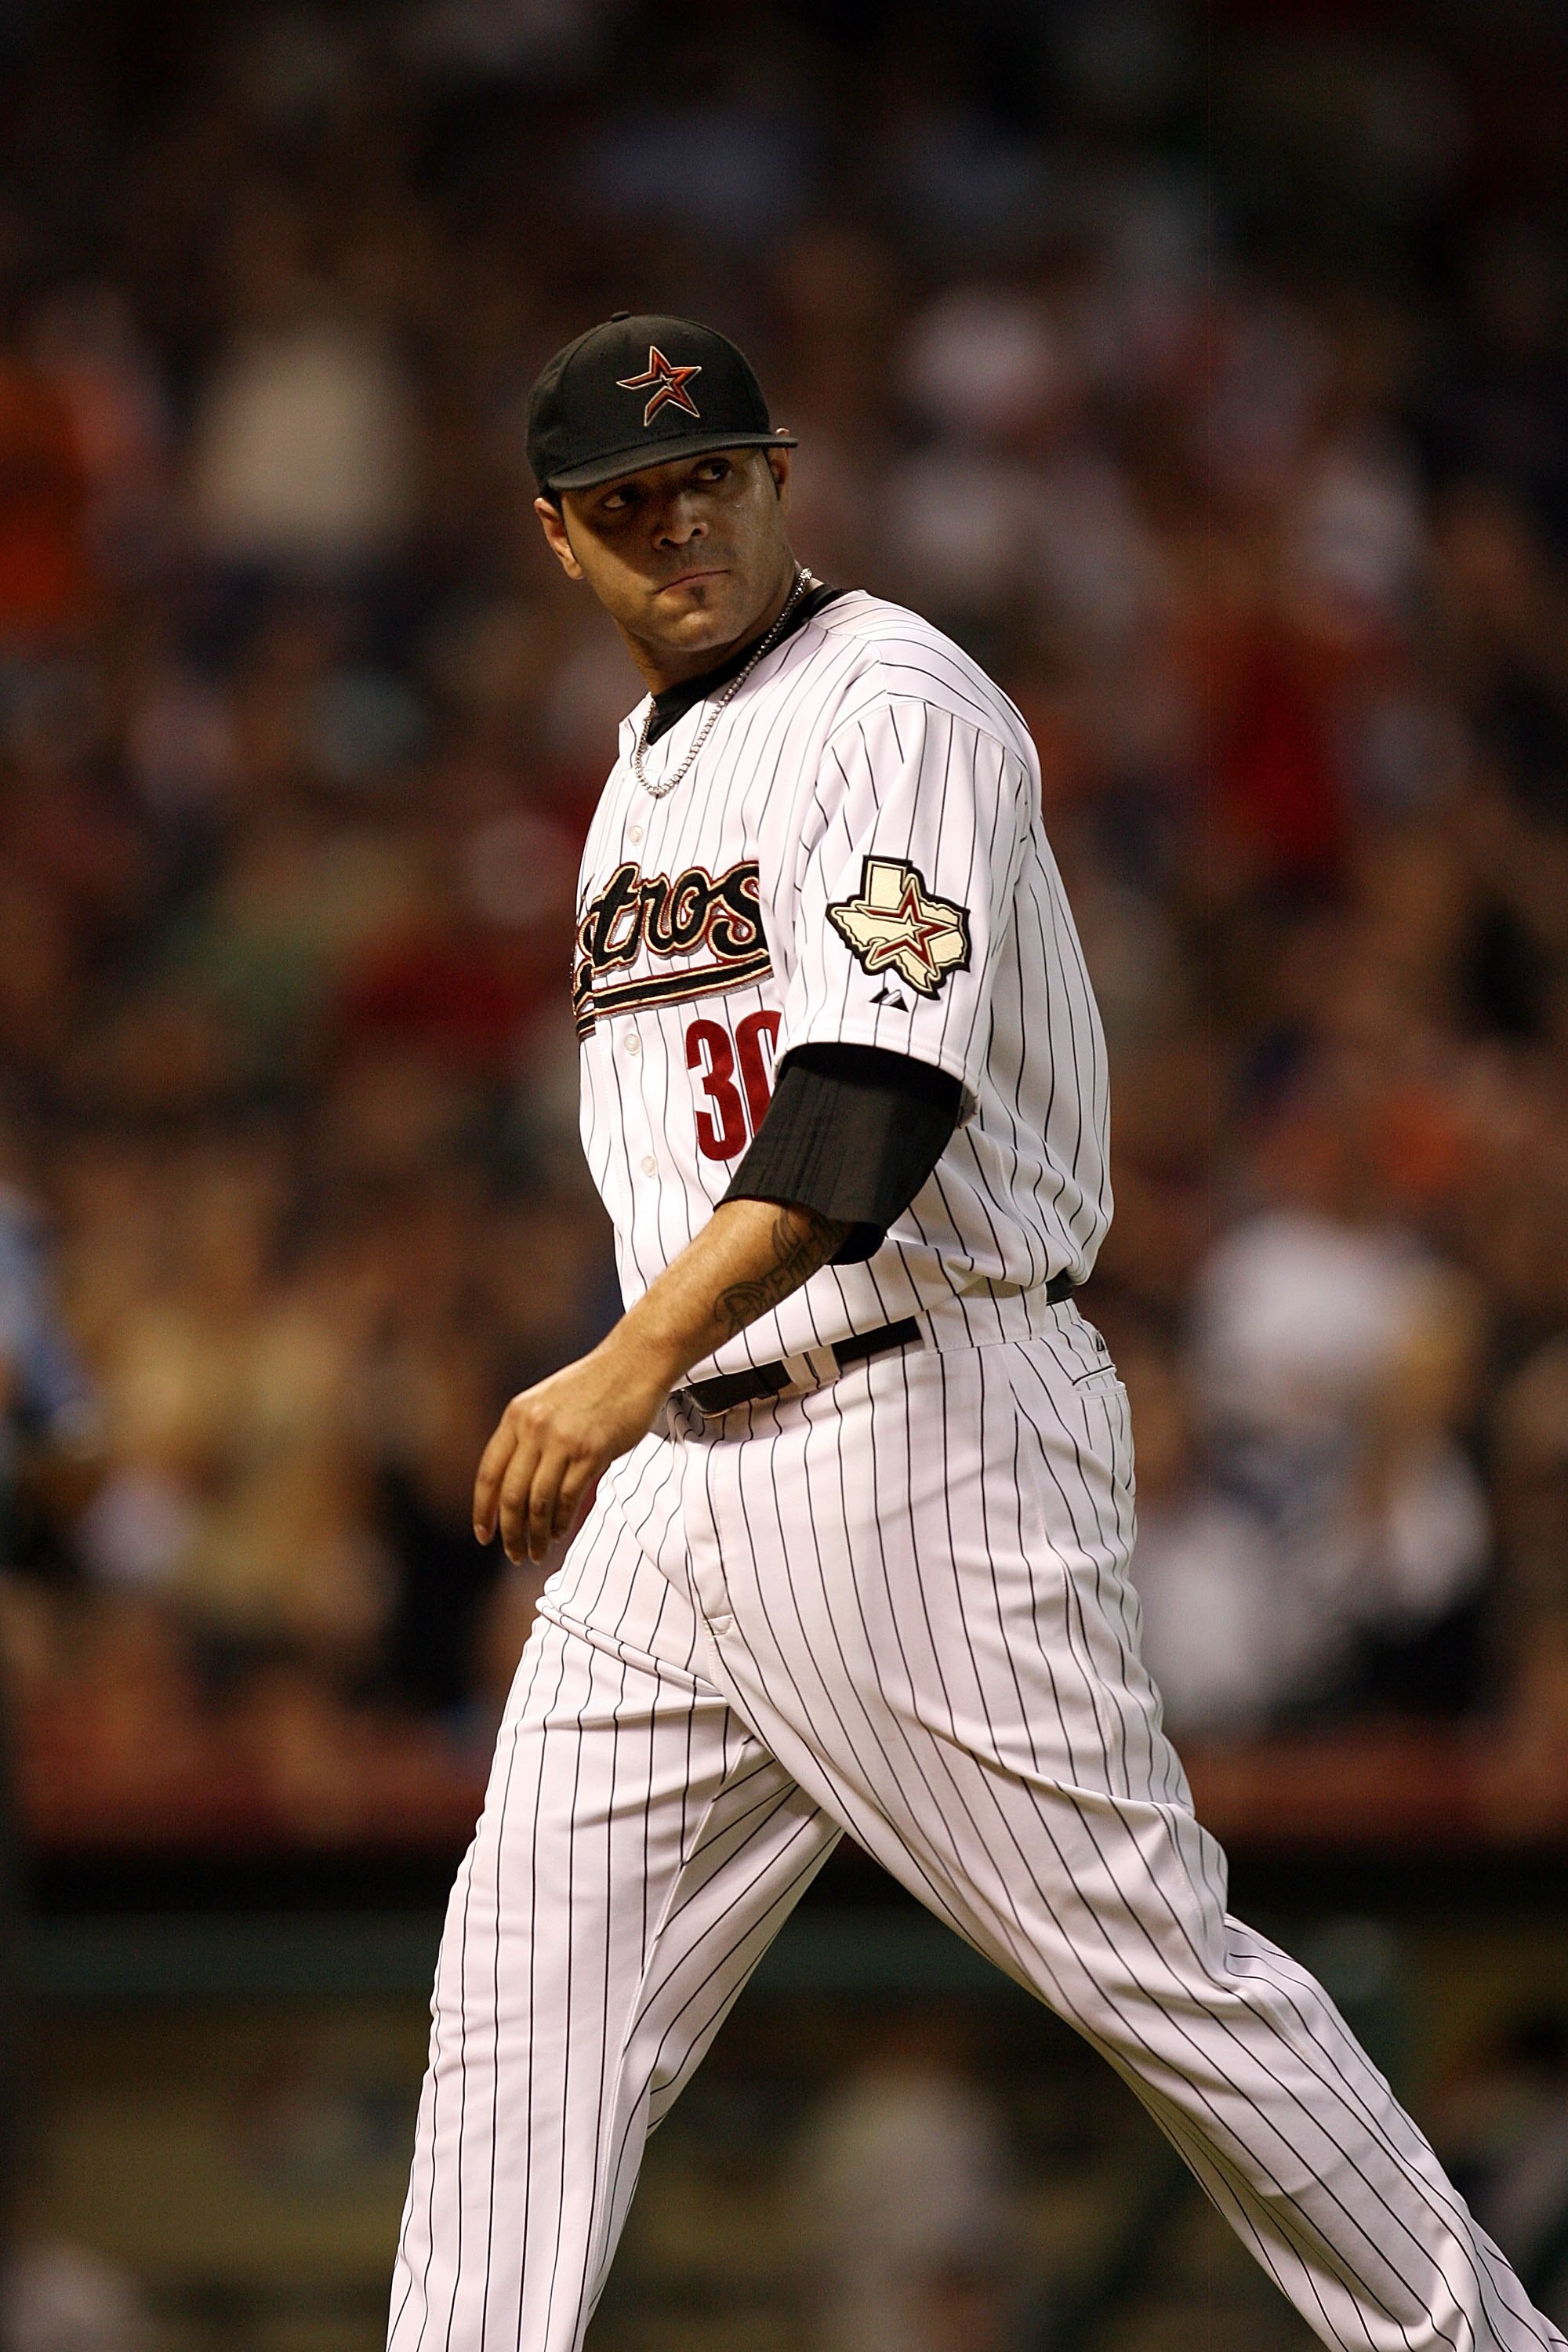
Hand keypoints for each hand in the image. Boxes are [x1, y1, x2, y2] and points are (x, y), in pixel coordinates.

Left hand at [473, 1340, 672, 1565]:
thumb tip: (515, 1487)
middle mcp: (534, 1428)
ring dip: (537, 1534)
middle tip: (514, 1554)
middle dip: (510, 1532)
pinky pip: (569, 1498)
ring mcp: (563, 1439)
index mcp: (516, 1415)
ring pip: (539, 1502)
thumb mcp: (546, 1403)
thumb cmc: (594, 1385)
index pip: (488, 1474)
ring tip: (537, 1551)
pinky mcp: (592, 1450)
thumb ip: (528, 1436)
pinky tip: (561, 1531)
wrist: (634, 1361)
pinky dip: (562, 1522)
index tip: (483, 1536)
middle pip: (511, 1495)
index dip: (483, 1510)